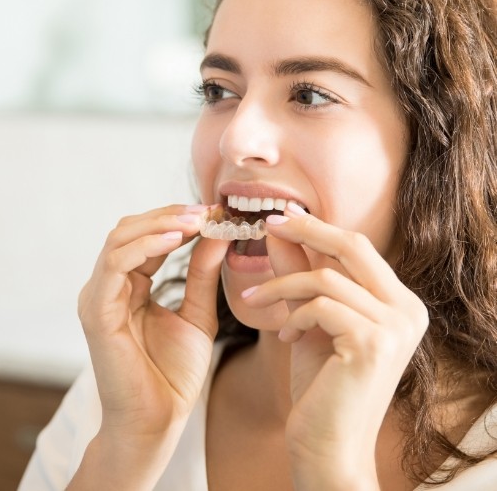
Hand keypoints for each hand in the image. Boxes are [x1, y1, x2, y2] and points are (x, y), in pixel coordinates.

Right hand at [77, 205, 227, 463]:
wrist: (161, 419)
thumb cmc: (175, 372)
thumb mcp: (197, 312)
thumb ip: (203, 273)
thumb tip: (217, 232)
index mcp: (129, 285)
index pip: (147, 236)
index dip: (179, 219)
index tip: (214, 211)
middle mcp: (109, 286)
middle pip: (129, 229)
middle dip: (169, 215)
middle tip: (206, 211)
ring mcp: (99, 297)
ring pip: (119, 239)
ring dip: (159, 224)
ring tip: (196, 221)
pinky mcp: (97, 311)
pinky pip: (116, 265)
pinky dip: (146, 246)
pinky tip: (177, 239)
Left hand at [241, 207, 428, 488]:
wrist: (328, 447)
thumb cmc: (321, 386)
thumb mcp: (309, 320)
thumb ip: (299, 274)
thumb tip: (279, 230)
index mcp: (399, 303)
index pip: (358, 248)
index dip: (319, 227)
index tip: (284, 215)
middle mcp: (407, 310)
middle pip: (352, 245)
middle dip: (305, 229)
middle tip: (267, 223)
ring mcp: (395, 326)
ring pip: (325, 277)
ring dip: (280, 285)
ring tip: (254, 300)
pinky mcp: (373, 342)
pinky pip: (320, 305)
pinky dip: (293, 316)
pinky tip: (284, 339)